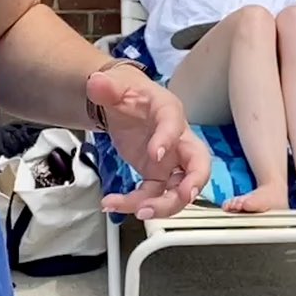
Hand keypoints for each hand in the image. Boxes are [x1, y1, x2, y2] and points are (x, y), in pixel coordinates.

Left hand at [89, 68, 209, 221]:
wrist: (124, 104)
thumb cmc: (128, 93)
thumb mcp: (116, 85)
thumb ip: (107, 87)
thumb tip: (96, 84)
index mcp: (168, 112)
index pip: (174, 123)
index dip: (168, 139)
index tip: (156, 153)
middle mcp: (177, 139)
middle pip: (198, 164)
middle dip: (194, 183)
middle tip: (182, 197)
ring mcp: (170, 161)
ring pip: (177, 189)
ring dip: (162, 205)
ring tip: (136, 211)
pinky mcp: (156, 174)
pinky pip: (152, 195)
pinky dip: (135, 204)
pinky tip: (112, 204)